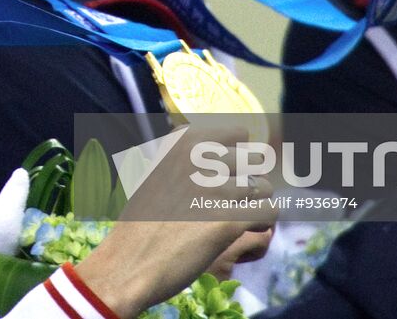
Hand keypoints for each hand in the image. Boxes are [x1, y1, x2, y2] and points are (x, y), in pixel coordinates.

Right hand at [73, 122, 275, 317]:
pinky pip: (269, 211)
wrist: (128, 264)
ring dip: (256, 204)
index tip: (226, 176)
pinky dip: (262, 223)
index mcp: (183, 142)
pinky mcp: (228, 220)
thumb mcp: (158, 173)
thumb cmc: (143, 223)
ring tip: (237, 219)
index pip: (238, 133)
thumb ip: (189, 158)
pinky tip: (242, 232)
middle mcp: (200, 158)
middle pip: (255, 159)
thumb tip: (231, 150)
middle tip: (232, 203)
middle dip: (249, 180)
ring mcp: (215, 188)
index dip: (237, 156)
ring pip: (264, 186)